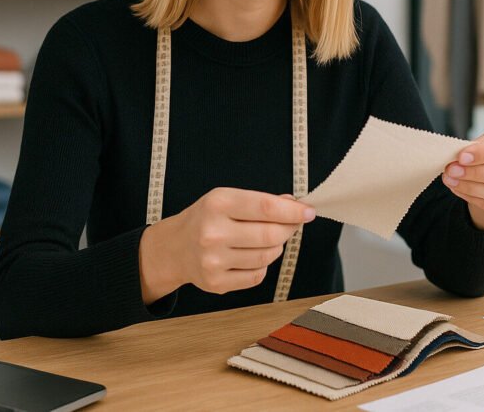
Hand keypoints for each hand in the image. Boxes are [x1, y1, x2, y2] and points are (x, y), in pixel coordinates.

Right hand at [138, 188, 314, 303]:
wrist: (174, 248)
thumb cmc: (207, 218)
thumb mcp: (228, 199)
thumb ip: (262, 201)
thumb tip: (296, 205)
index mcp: (217, 204)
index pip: (266, 207)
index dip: (293, 211)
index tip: (309, 212)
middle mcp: (213, 232)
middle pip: (271, 235)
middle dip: (289, 229)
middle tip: (292, 225)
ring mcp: (213, 261)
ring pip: (267, 257)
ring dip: (275, 247)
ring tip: (265, 239)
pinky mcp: (216, 283)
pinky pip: (257, 275)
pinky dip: (262, 266)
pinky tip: (250, 256)